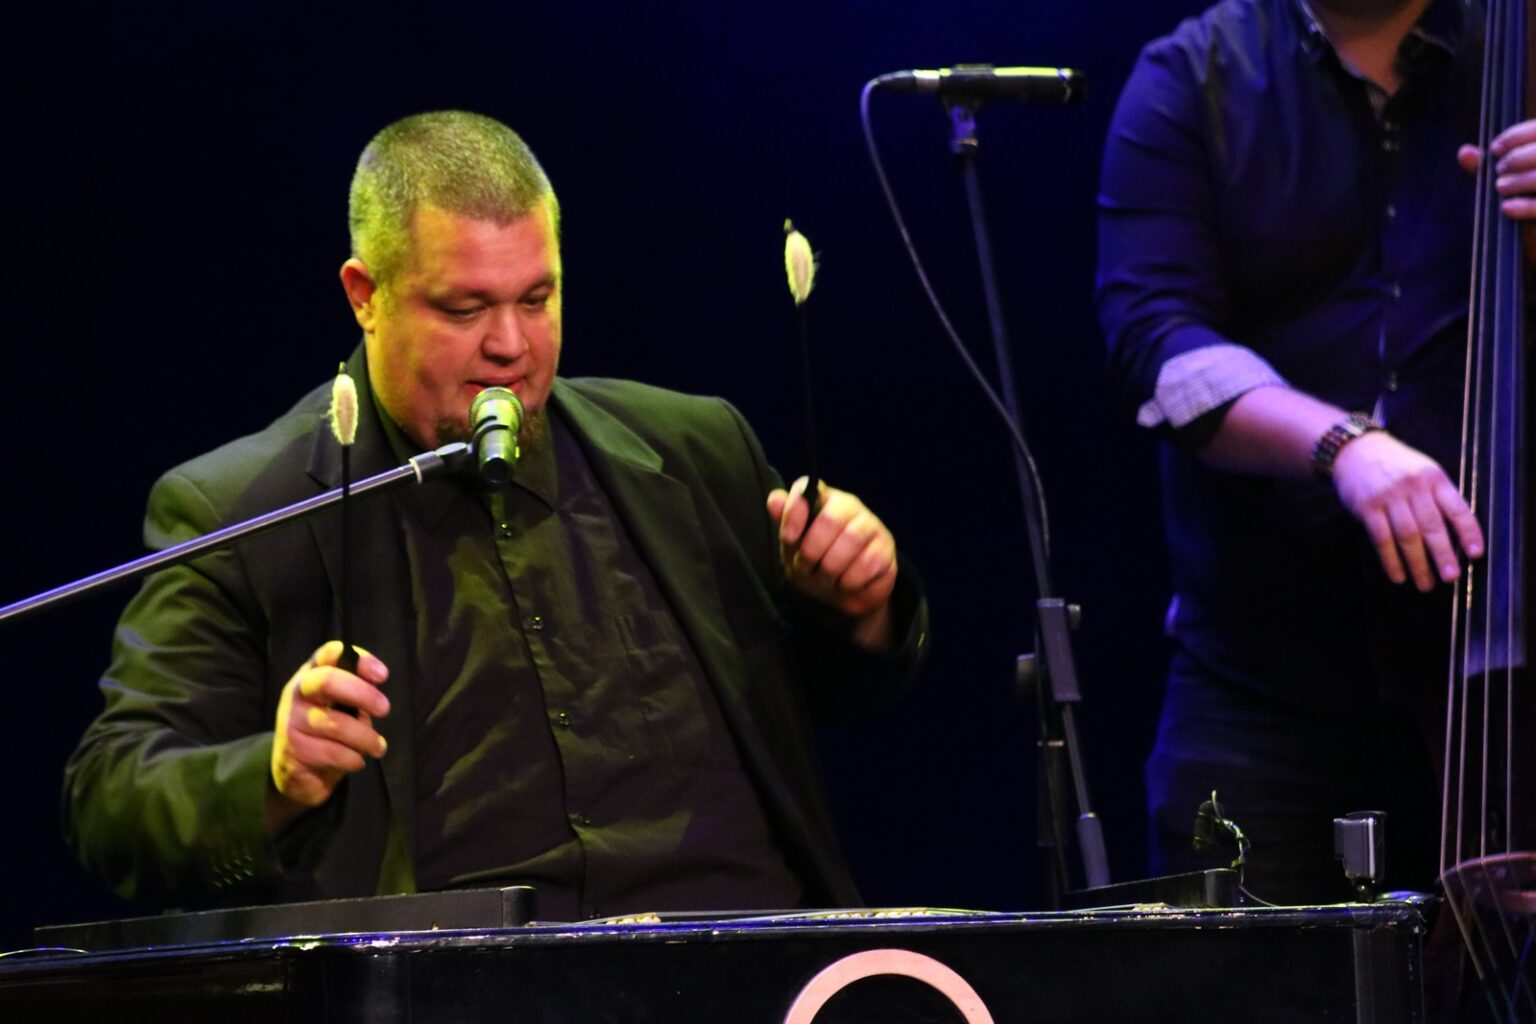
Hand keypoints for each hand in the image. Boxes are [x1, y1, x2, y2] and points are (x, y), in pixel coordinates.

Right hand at [266, 640, 389, 835]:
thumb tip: (377, 679)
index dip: (359, 660)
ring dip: (366, 738)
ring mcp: (291, 723)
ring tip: (378, 747)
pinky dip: (353, 759)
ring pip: (336, 724)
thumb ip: (357, 690)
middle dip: (362, 693)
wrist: (294, 771)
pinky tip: (356, 761)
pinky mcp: (292, 752)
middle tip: (384, 709)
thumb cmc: (326, 730)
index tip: (383, 675)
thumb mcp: (341, 705)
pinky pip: (333, 753)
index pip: (329, 654)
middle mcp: (296, 694)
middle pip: (327, 680)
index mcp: (311, 675)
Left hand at [767, 477, 897, 649]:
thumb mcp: (793, 547)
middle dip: (812, 551)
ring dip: (830, 569)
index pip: (807, 488)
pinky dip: (850, 581)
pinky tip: (847, 582)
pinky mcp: (886, 549)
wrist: (841, 596)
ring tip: (827, 577)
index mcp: (822, 500)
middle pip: (830, 519)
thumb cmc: (814, 564)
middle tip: (807, 566)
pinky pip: (867, 564)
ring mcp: (871, 526)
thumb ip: (785, 523)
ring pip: (850, 542)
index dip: (795, 512)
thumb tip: (774, 499)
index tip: (789, 537)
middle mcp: (849, 506)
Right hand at [1331, 431, 1483, 590]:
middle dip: (1443, 555)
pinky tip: (1398, 576)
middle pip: (1432, 526)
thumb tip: (1455, 535)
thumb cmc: (1394, 465)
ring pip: (1407, 535)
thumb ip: (1438, 496)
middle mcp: (1413, 486)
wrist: (1355, 450)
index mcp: (1433, 478)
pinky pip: (1381, 538)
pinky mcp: (1366, 507)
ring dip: (1418, 563)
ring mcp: (1388, 497)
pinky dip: (1390, 560)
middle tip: (1450, 577)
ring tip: (1425, 584)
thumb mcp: (1423, 471)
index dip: (1468, 532)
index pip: (1457, 508)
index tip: (1476, 554)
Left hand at [1458, 118, 1535, 219]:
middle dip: (1517, 158)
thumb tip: (1463, 152)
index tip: (1495, 149)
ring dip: (1519, 181)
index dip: (1516, 136)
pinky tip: (1506, 208)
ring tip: (1500, 187)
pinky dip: (1525, 206)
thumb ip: (1486, 168)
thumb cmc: (1521, 198)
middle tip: (1499, 170)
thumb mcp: (1503, 180)